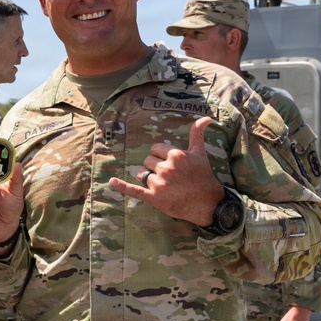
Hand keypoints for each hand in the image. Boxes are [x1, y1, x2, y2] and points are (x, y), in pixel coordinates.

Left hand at [108, 116, 223, 224]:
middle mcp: (167, 168)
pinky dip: (122, 186)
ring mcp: (160, 183)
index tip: (170, 164)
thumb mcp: (200, 153)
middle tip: (169, 177)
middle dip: (154, 167)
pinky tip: (112, 182)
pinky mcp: (154, 198)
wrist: (208, 203)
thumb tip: (205, 117)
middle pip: (147, 161)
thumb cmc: (203, 176)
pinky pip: (134, 190)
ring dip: (147, 178)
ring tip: (163, 185)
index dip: (161, 156)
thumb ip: (197, 134)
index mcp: (176, 155)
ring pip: (141, 174)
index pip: (155, 149)